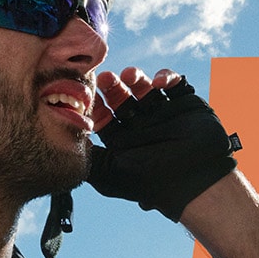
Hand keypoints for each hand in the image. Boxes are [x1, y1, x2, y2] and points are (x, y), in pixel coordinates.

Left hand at [87, 68, 240, 220]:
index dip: (94, 104)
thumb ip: (87, 159)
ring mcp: (162, 113)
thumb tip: (63, 144)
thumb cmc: (151, 181)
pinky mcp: (184, 104)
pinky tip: (160, 82)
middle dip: (112, 86)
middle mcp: (141, 126)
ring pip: (143, 87)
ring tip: (130, 76)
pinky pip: (174, 83)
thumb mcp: (109, 174)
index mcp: (123, 140)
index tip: (86, 94)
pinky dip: (166, 76)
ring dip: (136, 77)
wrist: (195, 181)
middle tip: (104, 78)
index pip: (103, 115)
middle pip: (121, 97)